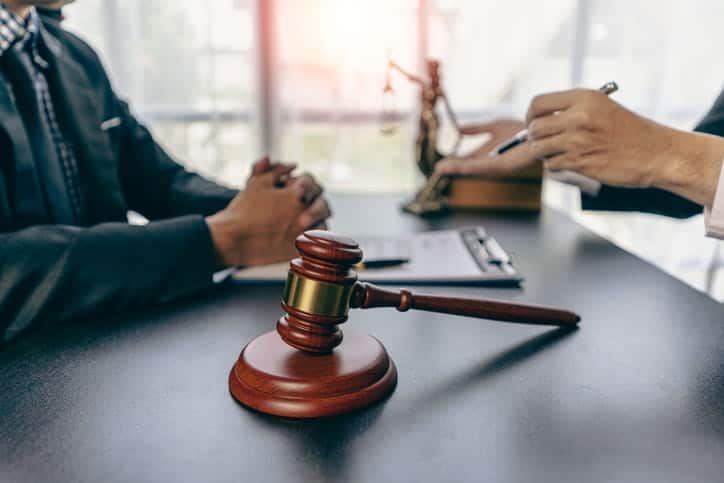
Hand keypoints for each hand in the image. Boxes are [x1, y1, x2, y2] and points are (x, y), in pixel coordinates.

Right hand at [206, 158, 330, 266]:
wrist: (232, 239)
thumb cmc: (242, 210)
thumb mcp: (258, 182)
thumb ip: (278, 170)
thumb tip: (293, 165)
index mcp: (296, 196)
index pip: (311, 182)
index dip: (302, 181)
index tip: (294, 186)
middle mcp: (304, 215)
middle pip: (323, 205)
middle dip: (315, 200)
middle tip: (305, 203)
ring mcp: (303, 235)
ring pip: (324, 225)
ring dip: (318, 220)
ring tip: (306, 219)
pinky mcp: (299, 250)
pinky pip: (317, 244)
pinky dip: (314, 237)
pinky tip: (304, 234)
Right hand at [435, 119, 534, 175]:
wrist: (542, 131)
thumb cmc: (521, 130)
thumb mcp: (495, 127)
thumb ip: (476, 129)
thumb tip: (458, 129)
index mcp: (485, 155)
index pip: (464, 161)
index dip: (451, 163)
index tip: (438, 166)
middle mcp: (489, 162)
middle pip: (466, 167)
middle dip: (451, 169)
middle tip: (437, 169)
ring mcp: (497, 164)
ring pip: (472, 168)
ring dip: (457, 169)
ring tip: (441, 169)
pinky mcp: (505, 164)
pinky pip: (484, 165)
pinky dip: (470, 166)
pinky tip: (461, 166)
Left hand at [523, 88, 723, 204]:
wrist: (658, 153)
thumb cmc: (631, 132)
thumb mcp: (602, 108)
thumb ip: (571, 111)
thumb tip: (537, 121)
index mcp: (584, 98)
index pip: (538, 103)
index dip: (530, 116)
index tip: (533, 124)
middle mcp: (579, 117)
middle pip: (534, 128)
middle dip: (535, 138)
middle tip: (545, 143)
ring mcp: (578, 140)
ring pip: (539, 148)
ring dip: (545, 154)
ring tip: (560, 153)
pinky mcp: (580, 162)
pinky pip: (551, 165)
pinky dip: (556, 166)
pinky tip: (571, 163)